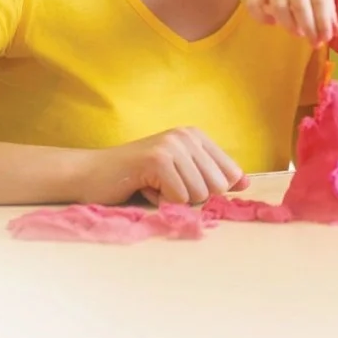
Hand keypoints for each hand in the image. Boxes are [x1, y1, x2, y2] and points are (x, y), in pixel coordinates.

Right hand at [91, 127, 246, 206]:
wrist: (92, 175)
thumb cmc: (135, 179)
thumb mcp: (179, 174)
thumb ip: (211, 176)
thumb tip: (246, 184)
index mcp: (195, 136)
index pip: (231, 173)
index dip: (214, 190)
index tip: (186, 188)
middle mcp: (187, 135)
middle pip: (218, 186)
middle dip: (192, 197)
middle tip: (164, 187)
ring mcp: (172, 145)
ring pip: (200, 195)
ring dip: (174, 200)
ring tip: (153, 186)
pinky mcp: (157, 159)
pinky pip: (179, 198)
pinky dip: (161, 202)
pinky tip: (144, 188)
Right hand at [241, 0, 337, 45]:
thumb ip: (329, 12)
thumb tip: (336, 33)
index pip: (319, 0)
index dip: (323, 22)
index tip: (326, 38)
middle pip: (299, 4)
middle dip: (308, 27)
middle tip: (313, 42)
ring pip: (278, 5)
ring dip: (288, 24)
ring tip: (298, 33)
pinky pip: (254, 3)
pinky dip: (261, 17)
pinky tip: (272, 23)